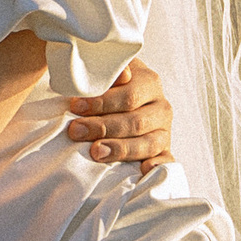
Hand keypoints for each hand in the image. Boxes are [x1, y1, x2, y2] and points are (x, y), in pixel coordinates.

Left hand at [63, 57, 171, 178]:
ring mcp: (164, 131)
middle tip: (75, 131)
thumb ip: (110, 70)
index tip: (75, 106)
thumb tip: (122, 74)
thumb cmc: (108, 86)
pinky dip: (156, 166)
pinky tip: (142, 169)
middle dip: (103, 127)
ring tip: (95, 152)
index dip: (101, 103)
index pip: (128, 96)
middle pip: (135, 121)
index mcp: (149, 82)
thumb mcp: (107, 70)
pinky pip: (166, 161)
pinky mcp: (164, 152)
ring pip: (148, 144)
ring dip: (120, 149)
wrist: (123, 101)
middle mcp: (161, 107)